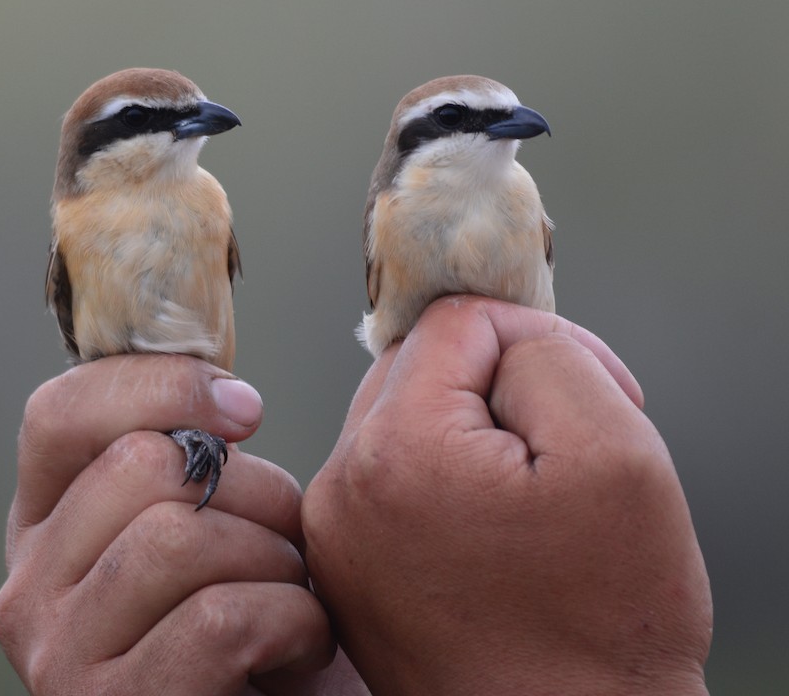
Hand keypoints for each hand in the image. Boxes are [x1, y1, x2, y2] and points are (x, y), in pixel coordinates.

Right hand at [0, 354, 359, 694]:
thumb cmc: (252, 637)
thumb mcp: (202, 537)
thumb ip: (181, 469)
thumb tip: (228, 395)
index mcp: (40, 532)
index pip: (58, 413)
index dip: (162, 386)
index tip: (247, 409)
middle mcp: (26, 593)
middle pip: (138, 467)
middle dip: (253, 487)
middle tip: (291, 537)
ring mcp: (59, 660)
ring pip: (180, 538)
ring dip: (277, 560)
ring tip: (298, 596)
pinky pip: (220, 619)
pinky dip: (293, 622)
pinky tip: (302, 649)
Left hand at [302, 296, 712, 695]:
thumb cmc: (607, 623)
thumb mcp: (615, 451)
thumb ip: (546, 354)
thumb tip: (497, 336)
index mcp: (395, 450)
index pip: (454, 323)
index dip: (537, 339)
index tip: (594, 392)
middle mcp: (339, 489)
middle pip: (415, 369)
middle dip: (498, 385)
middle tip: (568, 445)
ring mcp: (333, 535)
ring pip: (401, 422)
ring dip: (470, 434)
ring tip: (534, 495)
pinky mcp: (343, 570)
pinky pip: (388, 482)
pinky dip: (442, 483)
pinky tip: (496, 529)